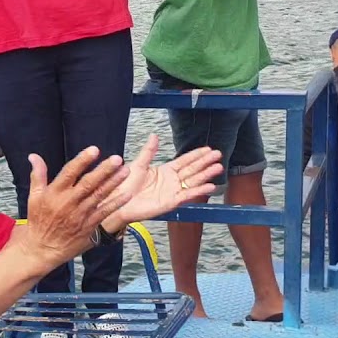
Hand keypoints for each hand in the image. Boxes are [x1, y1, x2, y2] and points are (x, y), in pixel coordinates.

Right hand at [21, 146, 130, 268]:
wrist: (42, 248)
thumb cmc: (38, 221)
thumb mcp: (34, 197)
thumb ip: (38, 175)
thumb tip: (33, 156)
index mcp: (55, 193)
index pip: (69, 173)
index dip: (82, 161)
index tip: (94, 150)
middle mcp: (68, 203)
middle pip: (88, 183)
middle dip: (104, 170)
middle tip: (117, 158)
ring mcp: (80, 215)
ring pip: (98, 196)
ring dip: (113, 183)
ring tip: (125, 171)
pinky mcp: (88, 226)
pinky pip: (104, 213)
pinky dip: (115, 204)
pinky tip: (127, 195)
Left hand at [102, 135, 223, 230]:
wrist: (118, 202)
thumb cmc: (126, 184)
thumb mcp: (138, 164)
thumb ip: (149, 151)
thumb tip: (154, 135)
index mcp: (164, 170)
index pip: (184, 161)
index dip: (196, 155)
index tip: (208, 149)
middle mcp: (171, 180)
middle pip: (192, 169)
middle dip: (205, 162)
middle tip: (218, 155)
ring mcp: (172, 191)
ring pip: (193, 181)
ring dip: (206, 174)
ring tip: (218, 168)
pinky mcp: (170, 202)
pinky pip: (187, 195)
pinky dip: (198, 191)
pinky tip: (210, 186)